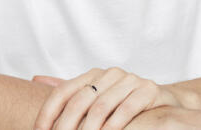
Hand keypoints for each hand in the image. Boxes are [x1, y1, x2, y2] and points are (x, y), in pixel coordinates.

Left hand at [32, 67, 183, 129]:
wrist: (164, 101)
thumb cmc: (124, 102)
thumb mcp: (96, 94)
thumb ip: (69, 90)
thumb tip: (36, 79)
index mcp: (94, 75)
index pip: (64, 91)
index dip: (48, 112)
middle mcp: (110, 74)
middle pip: (80, 100)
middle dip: (66, 125)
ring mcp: (131, 80)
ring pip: (102, 106)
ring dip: (89, 129)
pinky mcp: (149, 90)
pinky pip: (128, 107)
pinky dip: (114, 125)